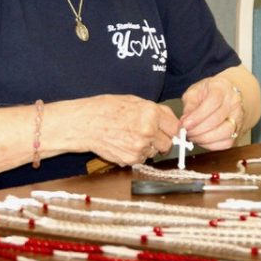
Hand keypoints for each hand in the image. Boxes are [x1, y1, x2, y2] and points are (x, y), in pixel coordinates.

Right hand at [52, 95, 178, 166]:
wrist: (85, 124)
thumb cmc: (106, 109)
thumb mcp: (134, 101)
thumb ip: (155, 112)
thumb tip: (171, 122)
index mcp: (151, 113)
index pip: (175, 127)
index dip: (171, 129)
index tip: (168, 130)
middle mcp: (148, 131)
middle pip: (168, 143)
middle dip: (161, 140)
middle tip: (149, 135)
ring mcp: (140, 147)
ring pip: (154, 152)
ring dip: (148, 147)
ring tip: (130, 136)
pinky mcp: (131, 159)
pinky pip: (141, 159)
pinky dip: (136, 154)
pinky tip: (124, 144)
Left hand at [180, 76, 243, 150]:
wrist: (229, 95)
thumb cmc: (210, 92)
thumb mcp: (195, 91)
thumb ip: (189, 104)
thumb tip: (184, 121)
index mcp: (222, 88)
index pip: (213, 102)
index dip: (197, 116)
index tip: (185, 124)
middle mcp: (233, 103)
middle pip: (217, 120)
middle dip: (197, 129)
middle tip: (185, 132)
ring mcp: (238, 118)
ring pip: (224, 133)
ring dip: (204, 139)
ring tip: (192, 136)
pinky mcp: (238, 132)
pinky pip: (227, 143)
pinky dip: (212, 145)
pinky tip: (202, 140)